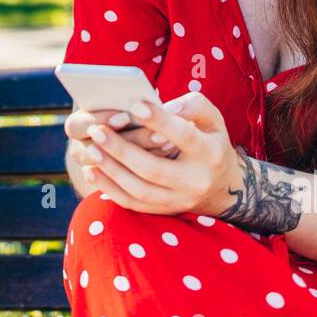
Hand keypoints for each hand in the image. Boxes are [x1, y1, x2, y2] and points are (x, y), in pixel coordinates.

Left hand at [69, 91, 242, 216]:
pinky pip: (133, 204)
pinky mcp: (165, 211)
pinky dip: (110, 189)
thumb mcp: (214, 120)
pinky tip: (92, 171)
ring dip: (111, 171)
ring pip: (139, 190)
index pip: (184, 136)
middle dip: (122, 149)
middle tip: (97, 129)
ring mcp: (179, 201)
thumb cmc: (211, 142)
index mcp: (210, 153)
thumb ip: (194, 106)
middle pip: (154, 169)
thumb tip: (167, 106)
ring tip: (91, 149)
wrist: (226, 188)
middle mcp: (195, 181)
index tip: (135, 105)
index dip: (160, 121)